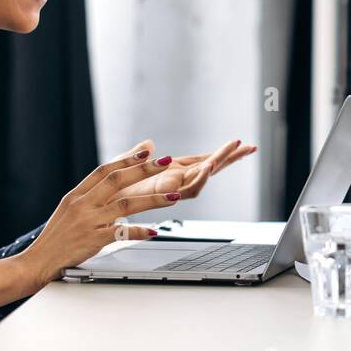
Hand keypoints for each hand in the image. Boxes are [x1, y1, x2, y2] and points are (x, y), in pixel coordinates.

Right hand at [20, 147, 193, 287]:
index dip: (126, 159)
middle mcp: (82, 205)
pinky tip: (154, 231)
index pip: (104, 170)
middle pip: (117, 181)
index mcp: (76, 195)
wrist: (37, 262)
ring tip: (174, 196)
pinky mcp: (93, 241)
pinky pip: (121, 233)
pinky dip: (139, 231)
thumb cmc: (56, 238)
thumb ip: (91, 195)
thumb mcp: (70, 210)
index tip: (146, 151)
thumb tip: (111, 182)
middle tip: (166, 162)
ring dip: (153, 200)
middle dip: (144, 170)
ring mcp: (88, 222)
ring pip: (126, 205)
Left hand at [112, 138, 256, 202]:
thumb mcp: (125, 164)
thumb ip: (138, 154)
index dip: (221, 152)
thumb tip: (149, 143)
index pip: (203, 159)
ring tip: (234, 149)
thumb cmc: (110, 191)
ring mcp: (173, 188)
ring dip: (219, 162)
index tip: (239, 143)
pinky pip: (188, 189)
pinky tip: (209, 167)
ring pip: (204, 176)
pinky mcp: (165, 196)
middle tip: (251, 147)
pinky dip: (200, 178)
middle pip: (211, 167)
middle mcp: (176, 180)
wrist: (99, 207)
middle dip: (231, 157)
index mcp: (170, 172)